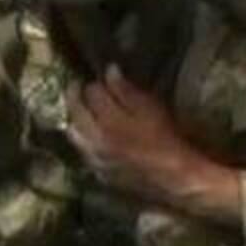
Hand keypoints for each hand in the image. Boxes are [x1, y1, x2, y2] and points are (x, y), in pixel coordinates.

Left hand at [66, 66, 240, 225]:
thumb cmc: (165, 137)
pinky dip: (81, 138)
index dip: (95, 83)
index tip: (99, 78)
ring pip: (74, 133)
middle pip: (76, 111)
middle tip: (77, 86)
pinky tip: (88, 134)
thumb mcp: (149, 108)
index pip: (92, 93)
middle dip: (75, 96)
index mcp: (108, 120)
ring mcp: (95, 156)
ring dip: (74, 117)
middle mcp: (95, 138)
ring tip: (80, 109)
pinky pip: (82, 151)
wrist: (172, 175)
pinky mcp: (99, 170)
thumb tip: (109, 70)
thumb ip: (126, 90)